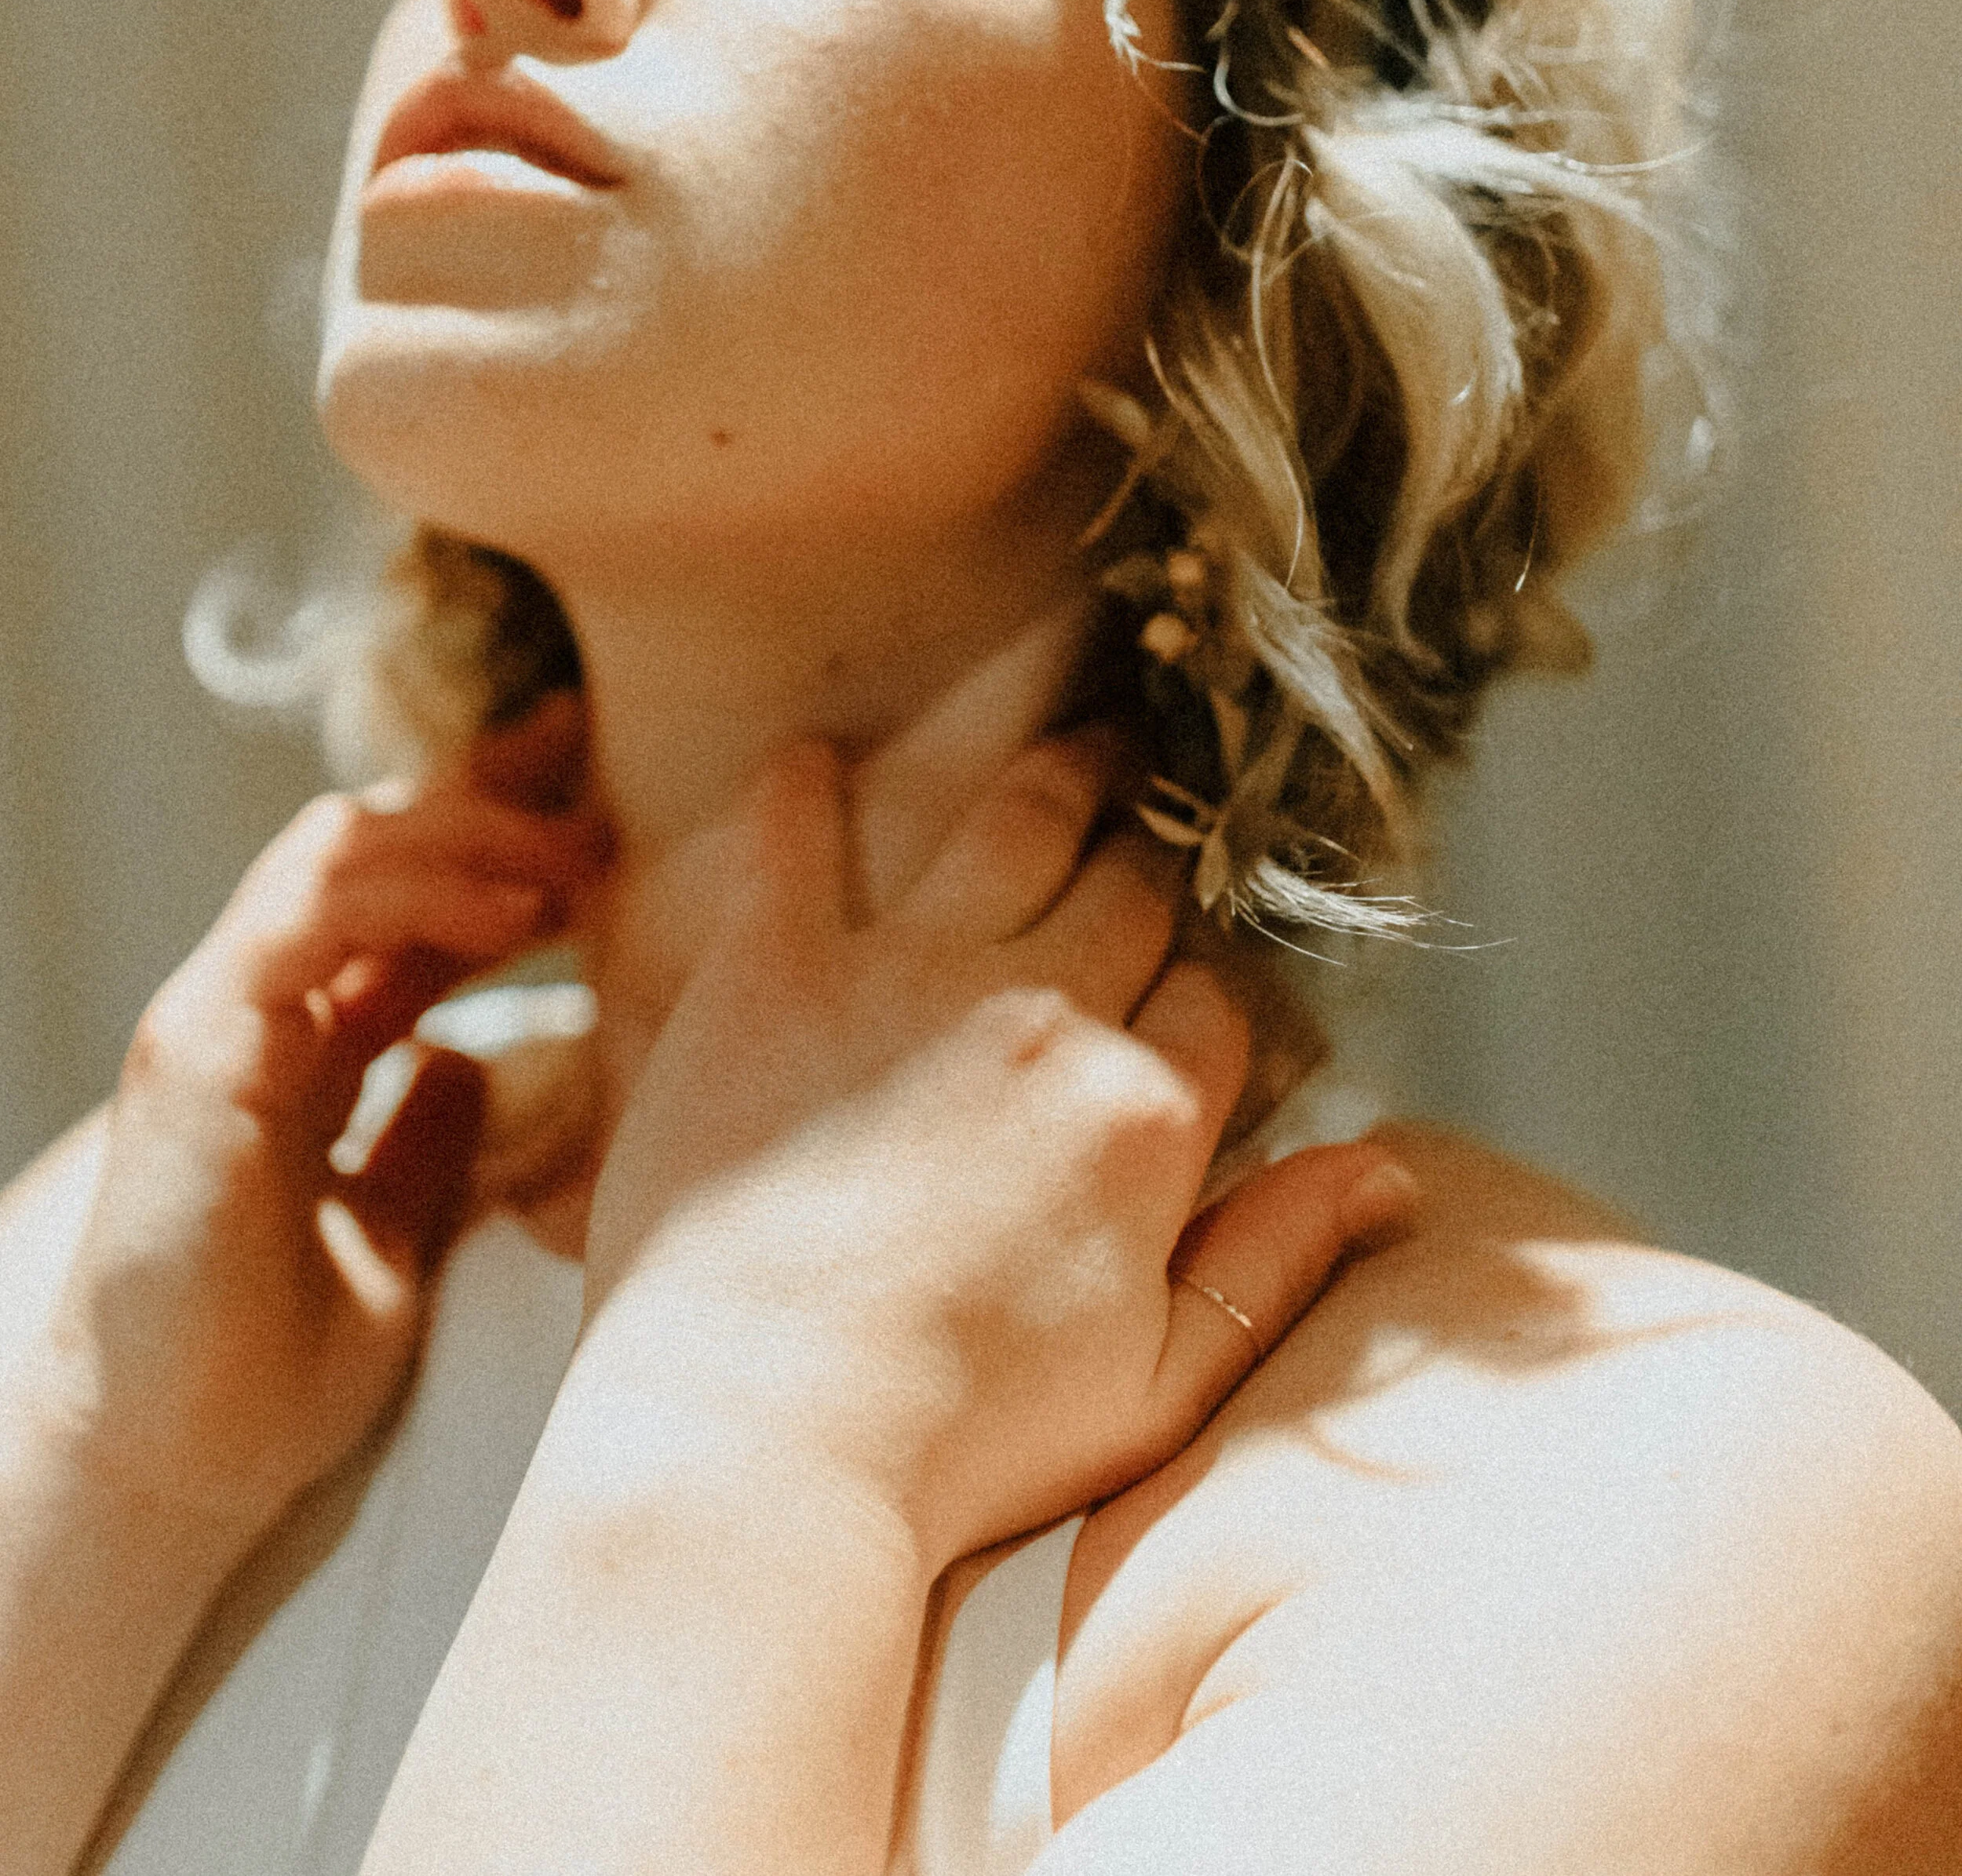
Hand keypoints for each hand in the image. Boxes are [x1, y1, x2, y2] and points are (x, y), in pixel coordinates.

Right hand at [33, 692, 609, 1545]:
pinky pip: (305, 918)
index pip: (396, 899)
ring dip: (467, 840)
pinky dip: (413, 896)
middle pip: (371, 848)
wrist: (174, 1468)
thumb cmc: (267, 1367)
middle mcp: (257, 1011)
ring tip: (570, 865)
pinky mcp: (199, 1046)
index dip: (492, 847)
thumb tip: (470, 1060)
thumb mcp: (389, 1227)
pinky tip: (508, 917)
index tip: (596, 825)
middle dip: (491, 812)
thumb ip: (422, 1137)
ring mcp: (221, 1016)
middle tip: (601, 823)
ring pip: (337, 852)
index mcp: (300, 1044)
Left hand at [573, 734, 1411, 1573]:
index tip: (1188, 982)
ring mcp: (907, 975)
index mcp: (1143, 1114)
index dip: (1208, 988)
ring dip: (1056, 776)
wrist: (757, 1447)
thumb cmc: (956, 1447)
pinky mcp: (775, 967)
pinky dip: (805, 788)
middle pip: (1131, 890)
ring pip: (1014, 821)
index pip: (1215, 1000)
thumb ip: (1274, 1263)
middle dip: (1155, 854)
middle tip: (1156, 814)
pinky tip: (812, 760)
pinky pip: (798, 836)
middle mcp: (1044, 1015)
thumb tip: (1389, 1167)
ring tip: (1075, 749)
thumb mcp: (1159, 1386)